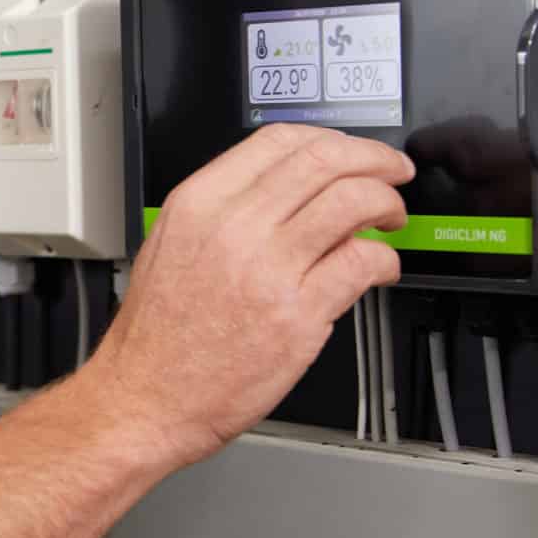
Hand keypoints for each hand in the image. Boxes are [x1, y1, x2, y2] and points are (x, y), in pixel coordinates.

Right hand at [86, 124, 412, 469]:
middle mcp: (233, 227)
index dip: (332, 139)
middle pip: (325, 161)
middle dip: (375, 160)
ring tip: (391, 217)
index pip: (281, 140)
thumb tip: (294, 191)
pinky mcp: (298, 316)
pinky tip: (381, 267)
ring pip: (354, 202)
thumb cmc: (158, 337)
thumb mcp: (171, 244)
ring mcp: (268, 270)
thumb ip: (227, 210)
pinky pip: (362, 262)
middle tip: (392, 173)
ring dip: (387, 203)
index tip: (350, 152)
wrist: (145, 398)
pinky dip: (385, 258)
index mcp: (199, 203)